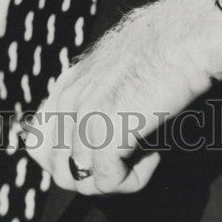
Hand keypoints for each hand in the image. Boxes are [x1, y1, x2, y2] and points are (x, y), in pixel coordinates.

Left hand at [22, 0, 221, 195]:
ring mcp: (83, 117)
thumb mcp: (116, 73)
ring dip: (116, 179)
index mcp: (67, 85)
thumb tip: (100, 136)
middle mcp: (68, 100)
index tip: (104, 155)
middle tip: (127, 159)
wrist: (183, 38)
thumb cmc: (163, 51)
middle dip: (93, 174)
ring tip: (144, 153)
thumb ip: (97, 96)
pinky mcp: (105, 133)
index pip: (37, 141)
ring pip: (80, 180)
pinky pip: (108, 182)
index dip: (67, 160)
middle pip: (58, 169)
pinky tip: (154, 154)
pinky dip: (134, 179)